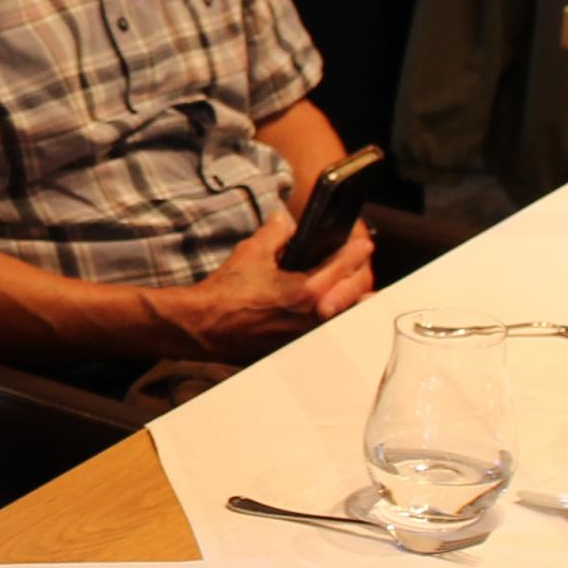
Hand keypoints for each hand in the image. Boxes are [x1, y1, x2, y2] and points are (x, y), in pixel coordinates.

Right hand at [154, 211, 375, 363]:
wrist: (204, 326)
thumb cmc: (226, 292)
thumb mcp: (251, 252)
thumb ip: (275, 232)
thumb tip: (285, 220)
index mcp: (305, 291)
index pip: (342, 267)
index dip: (355, 252)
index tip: (363, 244)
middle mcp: (312, 317)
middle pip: (353, 296)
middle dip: (360, 277)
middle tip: (362, 265)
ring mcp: (306, 336)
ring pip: (343, 318)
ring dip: (352, 302)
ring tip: (357, 291)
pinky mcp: (296, 347)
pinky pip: (325, 332)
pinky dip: (332, 320)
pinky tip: (329, 312)